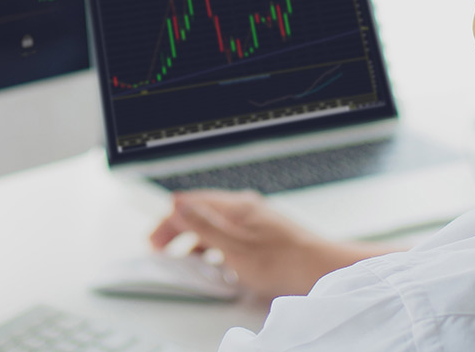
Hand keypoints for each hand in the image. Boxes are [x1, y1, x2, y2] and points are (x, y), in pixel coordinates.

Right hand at [148, 190, 393, 299]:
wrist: (320, 270)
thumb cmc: (281, 262)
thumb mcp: (233, 247)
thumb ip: (203, 225)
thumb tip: (178, 205)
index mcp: (234, 206)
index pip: (189, 203)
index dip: (167, 222)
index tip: (154, 242)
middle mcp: (245, 208)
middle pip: (201, 212)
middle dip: (178, 230)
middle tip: (163, 251)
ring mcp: (256, 220)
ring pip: (216, 225)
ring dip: (196, 241)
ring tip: (188, 261)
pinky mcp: (265, 234)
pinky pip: (231, 235)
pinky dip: (216, 247)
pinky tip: (219, 265)